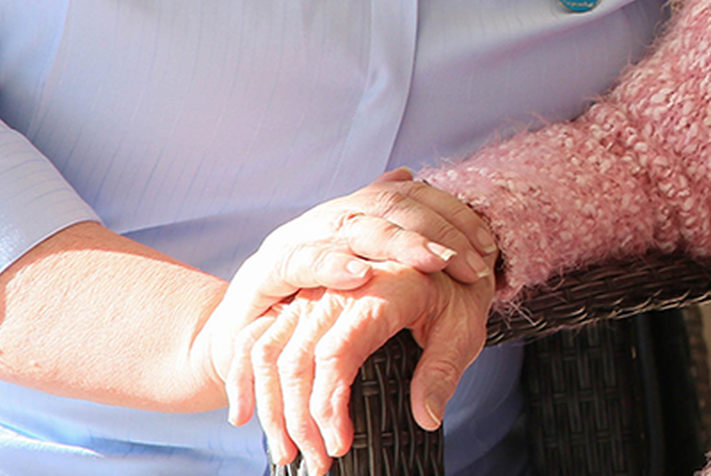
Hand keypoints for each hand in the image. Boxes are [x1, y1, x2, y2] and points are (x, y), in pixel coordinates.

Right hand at [207, 169, 495, 360]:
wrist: (239, 345)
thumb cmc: (309, 309)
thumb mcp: (352, 270)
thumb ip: (382, 228)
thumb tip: (409, 174)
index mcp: (353, 216)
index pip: (411, 197)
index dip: (452, 217)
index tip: (488, 246)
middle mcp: (326, 219)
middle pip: (388, 206)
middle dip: (437, 230)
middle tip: (474, 260)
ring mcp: (294, 241)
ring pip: (351, 225)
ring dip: (399, 242)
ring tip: (436, 260)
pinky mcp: (263, 274)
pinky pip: (299, 262)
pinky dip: (332, 266)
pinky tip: (362, 273)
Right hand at [228, 265, 490, 471]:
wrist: (438, 256)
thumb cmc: (453, 295)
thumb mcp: (464, 329)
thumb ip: (443, 371)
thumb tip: (427, 417)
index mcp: (380, 290)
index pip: (336, 353)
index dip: (329, 406)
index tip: (339, 445)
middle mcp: (336, 289)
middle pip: (295, 359)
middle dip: (299, 421)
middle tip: (318, 463)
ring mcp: (311, 294)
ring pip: (269, 352)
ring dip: (271, 409)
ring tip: (288, 454)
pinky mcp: (297, 303)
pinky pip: (257, 338)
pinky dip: (246, 380)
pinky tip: (246, 418)